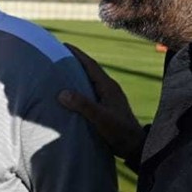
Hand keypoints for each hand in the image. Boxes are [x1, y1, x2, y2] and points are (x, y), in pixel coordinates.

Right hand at [58, 44, 145, 167]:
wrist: (134, 146)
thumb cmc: (120, 131)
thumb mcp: (101, 118)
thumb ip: (83, 105)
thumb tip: (62, 93)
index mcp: (108, 86)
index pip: (91, 65)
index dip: (77, 54)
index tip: (63, 44)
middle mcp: (108, 89)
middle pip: (89, 70)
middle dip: (74, 61)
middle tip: (57, 55)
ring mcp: (107, 98)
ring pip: (89, 81)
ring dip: (76, 74)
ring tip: (59, 72)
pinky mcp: (105, 107)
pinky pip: (89, 91)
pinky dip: (78, 88)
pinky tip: (69, 93)